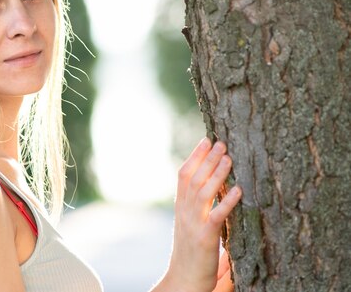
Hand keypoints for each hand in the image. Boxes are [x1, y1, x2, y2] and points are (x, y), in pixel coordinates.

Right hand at [165, 138, 241, 291]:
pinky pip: (216, 216)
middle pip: (193, 178)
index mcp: (180, 208)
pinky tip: (238, 190)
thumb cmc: (192, 257)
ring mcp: (193, 224)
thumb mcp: (192, 228)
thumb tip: (220, 195)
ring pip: (203, 192)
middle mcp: (184, 213)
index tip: (205, 140)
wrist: (182, 281)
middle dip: (206, 159)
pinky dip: (226, 201)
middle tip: (221, 142)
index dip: (194, 157)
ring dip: (216, 173)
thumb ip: (202, 212)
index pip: (184, 176)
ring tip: (229, 157)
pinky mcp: (205, 238)